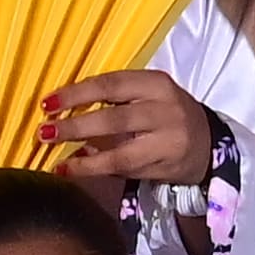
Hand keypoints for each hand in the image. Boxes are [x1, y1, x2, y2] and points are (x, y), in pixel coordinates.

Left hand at [37, 64, 220, 189]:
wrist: (209, 143)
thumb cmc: (166, 113)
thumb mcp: (147, 94)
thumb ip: (113, 98)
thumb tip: (62, 110)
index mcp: (157, 84)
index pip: (111, 85)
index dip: (76, 94)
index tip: (47, 104)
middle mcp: (165, 111)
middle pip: (114, 120)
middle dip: (76, 127)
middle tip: (45, 133)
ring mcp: (168, 143)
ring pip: (121, 154)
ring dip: (84, 160)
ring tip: (58, 161)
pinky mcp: (166, 168)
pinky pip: (126, 170)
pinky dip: (97, 170)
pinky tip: (75, 169)